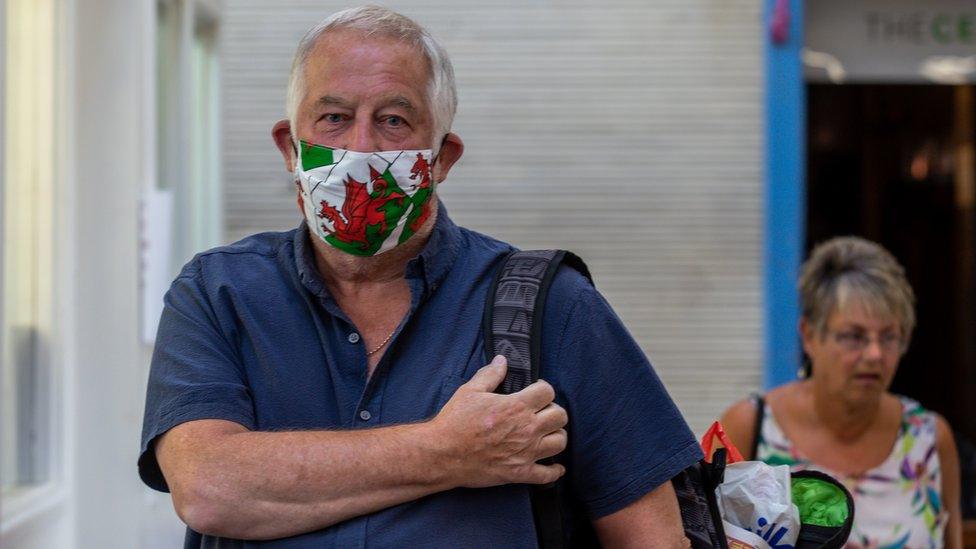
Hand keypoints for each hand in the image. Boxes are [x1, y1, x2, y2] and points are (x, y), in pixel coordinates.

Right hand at [431, 355, 568, 488]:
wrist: (443, 454)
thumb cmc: (455, 421)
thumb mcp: (470, 391)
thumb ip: (490, 374)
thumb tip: (502, 360)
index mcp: (516, 406)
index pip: (547, 391)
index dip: (543, 388)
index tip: (536, 391)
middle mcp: (527, 428)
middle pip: (560, 416)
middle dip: (554, 410)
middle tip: (542, 412)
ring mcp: (526, 452)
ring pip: (560, 442)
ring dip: (556, 435)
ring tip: (547, 434)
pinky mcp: (520, 473)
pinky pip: (547, 475)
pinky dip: (554, 471)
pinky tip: (555, 467)